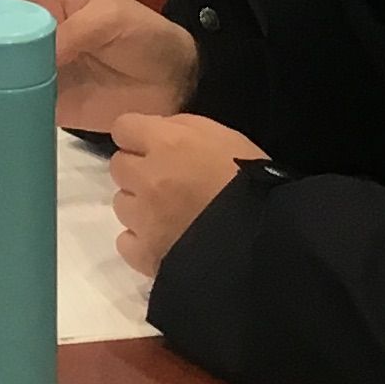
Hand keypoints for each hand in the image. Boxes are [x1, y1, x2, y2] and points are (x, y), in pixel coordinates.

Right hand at [0, 0, 202, 130]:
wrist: (176, 82)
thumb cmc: (145, 35)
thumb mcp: (111, 19)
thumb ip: (74, 33)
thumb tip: (37, 58)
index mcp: (56, 6)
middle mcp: (45, 38)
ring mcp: (47, 73)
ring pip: (4, 68)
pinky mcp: (56, 106)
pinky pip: (22, 104)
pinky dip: (1, 105)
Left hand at [109, 112, 268, 277]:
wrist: (266, 239)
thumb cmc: (252, 179)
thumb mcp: (223, 135)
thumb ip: (181, 128)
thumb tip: (155, 133)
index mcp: (165, 142)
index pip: (122, 128)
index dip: (138, 136)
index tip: (154, 146)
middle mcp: (146, 178)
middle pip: (118, 166)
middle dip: (138, 170)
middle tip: (167, 182)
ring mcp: (143, 219)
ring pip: (121, 204)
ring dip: (140, 206)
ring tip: (171, 214)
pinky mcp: (146, 255)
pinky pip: (126, 242)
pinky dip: (141, 240)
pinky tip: (164, 240)